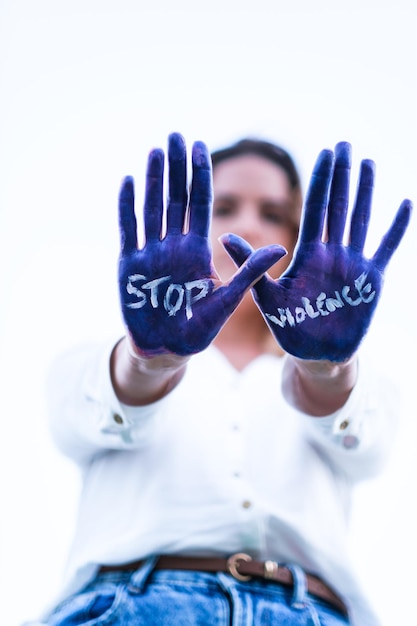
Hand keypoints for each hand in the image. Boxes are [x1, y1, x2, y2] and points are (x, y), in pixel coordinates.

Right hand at [118, 133, 285, 355]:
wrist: (167, 350)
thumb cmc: (199, 329)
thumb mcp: (228, 300)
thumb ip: (250, 272)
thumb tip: (281, 248)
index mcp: (197, 250)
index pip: (200, 204)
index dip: (199, 176)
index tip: (201, 147)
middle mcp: (173, 246)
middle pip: (175, 199)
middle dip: (175, 168)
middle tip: (176, 136)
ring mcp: (150, 253)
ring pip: (152, 208)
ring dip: (153, 180)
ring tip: (156, 151)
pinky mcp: (129, 265)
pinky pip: (128, 231)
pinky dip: (127, 207)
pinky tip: (129, 182)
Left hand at [222, 142, 411, 360]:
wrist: (316, 354)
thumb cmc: (290, 327)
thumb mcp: (267, 296)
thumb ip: (251, 265)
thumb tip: (223, 234)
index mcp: (307, 255)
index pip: (314, 210)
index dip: (320, 182)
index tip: (324, 154)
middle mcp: (331, 254)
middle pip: (338, 207)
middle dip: (341, 176)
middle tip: (343, 145)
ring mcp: (353, 265)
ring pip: (361, 220)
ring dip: (366, 192)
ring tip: (368, 163)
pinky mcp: (371, 280)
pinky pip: (386, 249)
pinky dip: (396, 228)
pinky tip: (405, 204)